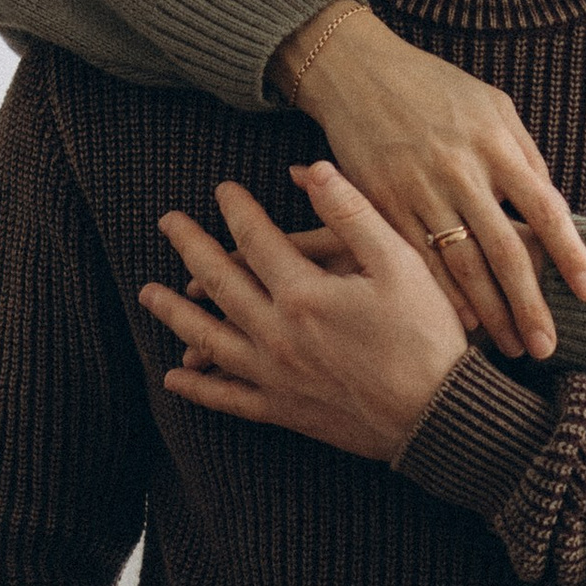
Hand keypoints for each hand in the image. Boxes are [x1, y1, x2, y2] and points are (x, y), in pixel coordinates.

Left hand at [144, 166, 470, 462]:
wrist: (437, 415)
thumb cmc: (427, 335)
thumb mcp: (400, 263)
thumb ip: (352, 214)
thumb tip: (310, 170)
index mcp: (303, 292)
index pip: (256, 238)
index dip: (236, 209)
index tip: (221, 189)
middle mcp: (277, 333)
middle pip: (220, 283)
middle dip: (190, 248)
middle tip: (168, 223)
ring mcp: (274, 375)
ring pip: (210, 339)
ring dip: (176, 314)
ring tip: (149, 294)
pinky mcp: (283, 410)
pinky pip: (228, 399)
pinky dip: (199, 388)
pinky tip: (175, 377)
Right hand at [280, 13, 585, 361]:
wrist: (358, 70)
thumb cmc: (435, 89)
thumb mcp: (493, 106)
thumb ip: (524, 157)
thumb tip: (553, 210)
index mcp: (497, 144)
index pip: (546, 209)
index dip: (570, 254)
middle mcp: (462, 170)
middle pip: (506, 251)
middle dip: (529, 305)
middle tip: (546, 347)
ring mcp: (420, 189)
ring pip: (462, 265)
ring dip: (489, 313)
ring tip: (509, 347)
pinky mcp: (382, 203)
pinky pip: (417, 259)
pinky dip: (440, 295)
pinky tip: (460, 324)